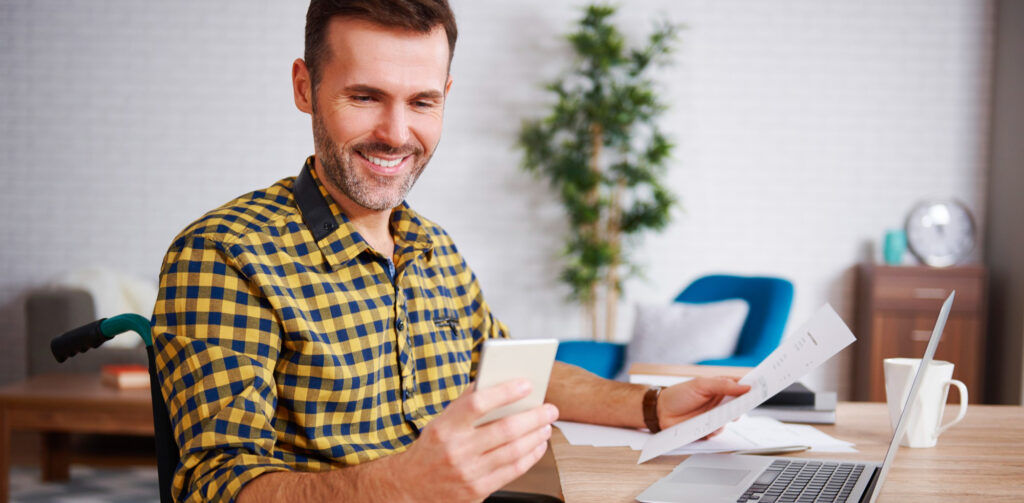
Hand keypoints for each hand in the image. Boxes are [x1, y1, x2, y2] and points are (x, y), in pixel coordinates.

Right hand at [389, 379, 558, 502]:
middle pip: (504, 430)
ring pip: (513, 451)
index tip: (526, 384)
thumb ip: (466, 403)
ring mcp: (468, 473)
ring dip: (536, 436)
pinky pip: (513, 471)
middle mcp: (456, 450)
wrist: (411, 488)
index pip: (477, 403)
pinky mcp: (478, 490)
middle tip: (550, 408)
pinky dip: (531, 456)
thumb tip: (496, 381)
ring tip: (546, 425)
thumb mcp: (441, 422)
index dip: (504, 392)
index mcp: (445, 427)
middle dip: (534, 417)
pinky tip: (537, 446)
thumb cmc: (432, 449)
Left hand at [657, 376, 749, 434]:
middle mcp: (720, 401)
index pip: (741, 385)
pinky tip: (708, 426)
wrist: (661, 411)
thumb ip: (723, 385)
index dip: (752, 386)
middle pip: (740, 404)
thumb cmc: (679, 394)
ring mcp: (715, 415)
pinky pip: (719, 431)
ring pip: (731, 419)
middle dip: (744, 405)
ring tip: (722, 417)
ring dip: (728, 418)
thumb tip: (745, 386)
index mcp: (720, 387)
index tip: (763, 386)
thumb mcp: (701, 385)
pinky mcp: (709, 428)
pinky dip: (716, 429)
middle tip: (745, 405)